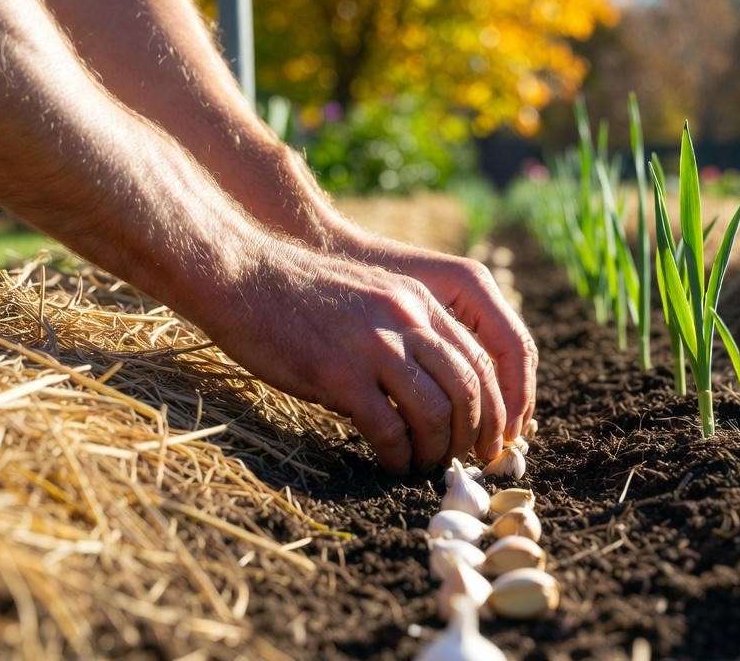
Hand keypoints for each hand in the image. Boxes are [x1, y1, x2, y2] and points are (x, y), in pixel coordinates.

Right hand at [190, 239, 508, 473]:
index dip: (496, 406)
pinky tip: (392, 464)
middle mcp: (406, 319)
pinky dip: (398, 455)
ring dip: (437, 450)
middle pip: (470, 388)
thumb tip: (439, 391)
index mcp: (419, 302)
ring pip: (435, 412)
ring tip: (426, 466)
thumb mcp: (373, 298)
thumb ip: (409, 333)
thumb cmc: (302, 296)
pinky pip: (388, 428)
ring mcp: (373, 346)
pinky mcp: (338, 373)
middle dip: (476, 435)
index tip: (490, 436)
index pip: (482, 358)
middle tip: (468, 462)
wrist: (243, 274)